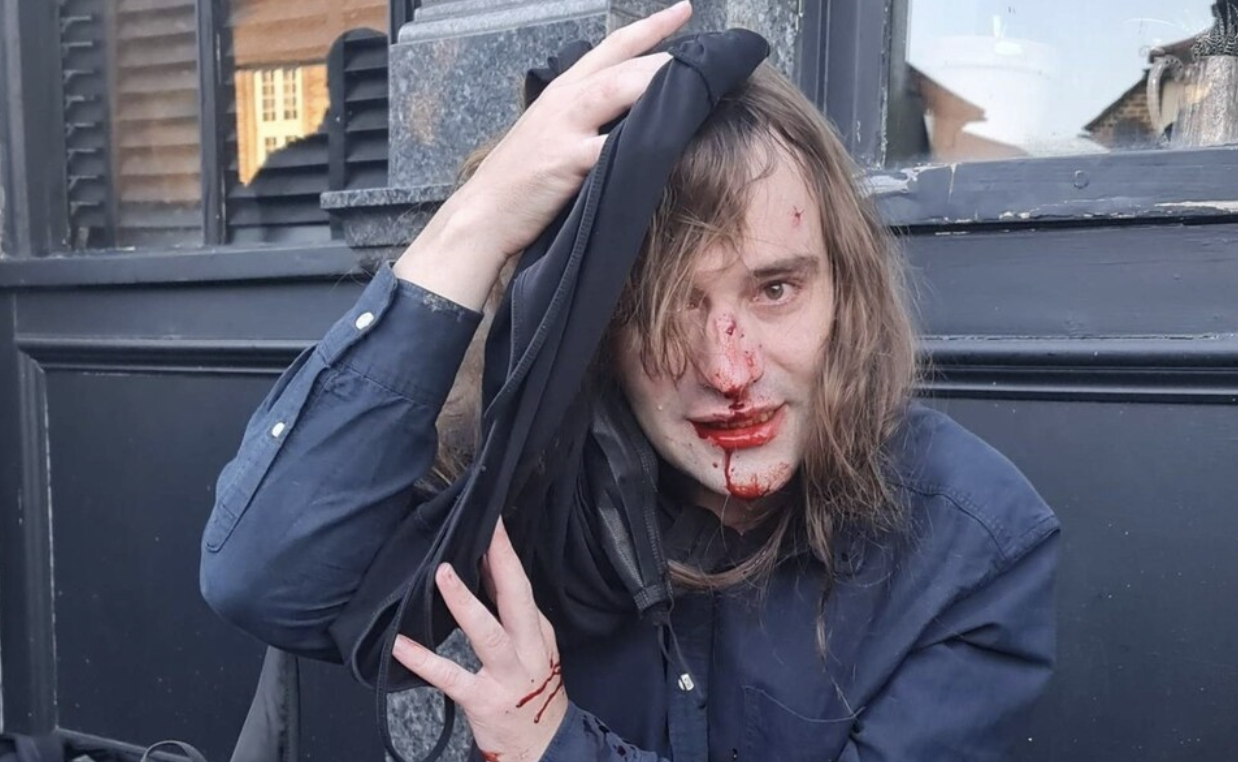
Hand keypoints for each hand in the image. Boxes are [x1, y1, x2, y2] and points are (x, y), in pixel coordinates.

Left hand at [392, 520, 566, 761]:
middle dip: (501, 563)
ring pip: (488, 634)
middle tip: (484, 531)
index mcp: (537, 633)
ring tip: (442, 574)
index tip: (493, 522)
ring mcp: (507, 677)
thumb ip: (509, 612)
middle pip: (516, 600)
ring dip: (465, 602)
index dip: (506, 553)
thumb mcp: (531, 647)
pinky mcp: (483, 701)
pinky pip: (451, 678)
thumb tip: (483, 565)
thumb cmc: (531, 689)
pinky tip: (402, 643)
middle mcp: (527, 650)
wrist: (542, 746)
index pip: (521, 586)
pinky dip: (425, 660)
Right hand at [393, 1, 693, 310]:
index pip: (613, 47)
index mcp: (564, 90)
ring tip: (695, 85)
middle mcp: (566, 100)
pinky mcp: (569, 161)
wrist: (484, 214)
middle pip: (625, 65)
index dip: (651, 26)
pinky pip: (613, 146)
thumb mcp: (550, 134)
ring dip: (656, 84)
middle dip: (668, 59)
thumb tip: (631, 116)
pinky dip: (642, 143)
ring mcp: (566, 128)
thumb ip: (586, 118)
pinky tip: (670, 141)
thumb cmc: (518, 179)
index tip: (684, 10)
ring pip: (620, 90)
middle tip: (708, 60)